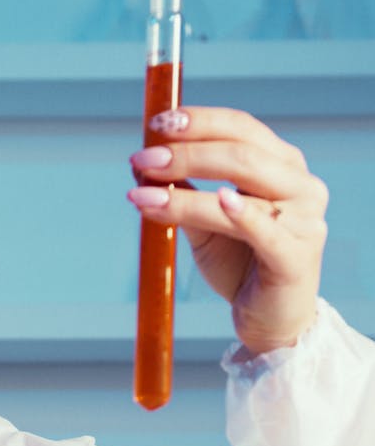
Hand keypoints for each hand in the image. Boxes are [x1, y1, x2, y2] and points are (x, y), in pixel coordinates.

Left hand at [128, 106, 328, 354]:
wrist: (270, 323)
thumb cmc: (242, 268)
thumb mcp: (207, 226)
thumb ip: (184, 195)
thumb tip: (140, 167)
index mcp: (283, 166)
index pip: (240, 128)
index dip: (198, 121)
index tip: (155, 124)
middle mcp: (301, 184)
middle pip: (240, 152)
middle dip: (185, 151)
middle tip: (141, 160)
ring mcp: (305, 219)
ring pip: (242, 185)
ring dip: (189, 186)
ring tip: (145, 189)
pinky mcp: (296, 256)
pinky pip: (263, 229)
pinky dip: (240, 212)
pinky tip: (218, 199)